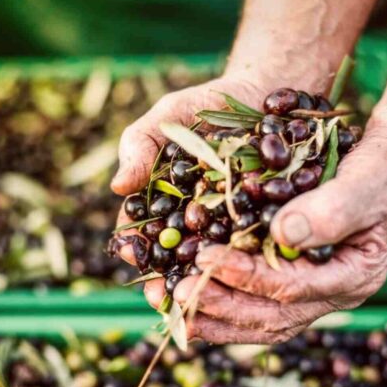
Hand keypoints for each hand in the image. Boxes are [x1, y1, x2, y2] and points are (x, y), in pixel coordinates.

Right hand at [109, 76, 267, 290]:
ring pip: (216, 258)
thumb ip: (141, 145)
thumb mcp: (170, 117)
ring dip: (207, 278)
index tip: (129, 252)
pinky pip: (257, 246)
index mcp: (165, 204)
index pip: (143, 231)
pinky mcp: (267, 224)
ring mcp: (232, 227)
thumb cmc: (208, 105)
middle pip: (177, 257)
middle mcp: (196, 223)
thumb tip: (118, 185)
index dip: (134, 244)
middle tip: (162, 293)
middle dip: (168, 276)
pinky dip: (252, 259)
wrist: (264, 94)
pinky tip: (248, 271)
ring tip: (202, 290)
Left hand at [171, 120, 386, 343]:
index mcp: (354, 276)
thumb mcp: (368, 180)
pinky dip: (224, 303)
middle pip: (272, 317)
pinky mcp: (299, 279)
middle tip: (176, 293)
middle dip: (221, 306)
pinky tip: (191, 297)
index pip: (293, 289)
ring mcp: (317, 291)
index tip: (206, 257)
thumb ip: (333, 208)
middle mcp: (334, 293)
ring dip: (216, 316)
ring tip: (171, 305)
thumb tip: (282, 234)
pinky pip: (259, 304)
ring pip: (262, 320)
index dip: (246, 276)